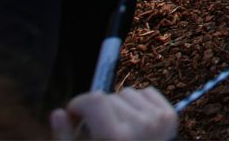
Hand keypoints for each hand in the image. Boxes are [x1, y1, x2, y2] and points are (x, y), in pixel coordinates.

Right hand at [49, 87, 177, 140]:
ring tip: (118, 129)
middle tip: (98, 130)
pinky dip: (136, 104)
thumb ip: (65, 137)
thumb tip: (58, 112)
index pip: (94, 100)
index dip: (79, 104)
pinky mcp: (171, 116)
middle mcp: (141, 126)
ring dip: (118, 106)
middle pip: (108, 98)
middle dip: (97, 110)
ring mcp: (159, 120)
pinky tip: (134, 124)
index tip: (74, 115)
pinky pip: (146, 92)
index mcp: (116, 138)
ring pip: (127, 93)